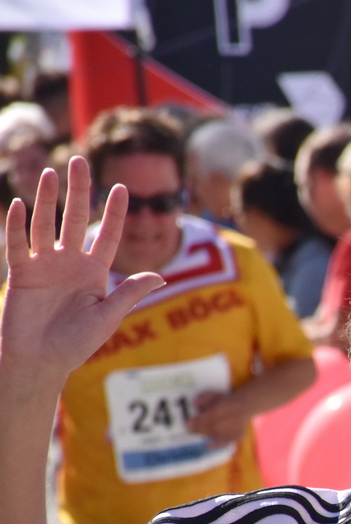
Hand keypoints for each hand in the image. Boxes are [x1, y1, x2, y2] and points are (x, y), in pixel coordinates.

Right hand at [2, 159, 163, 377]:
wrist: (41, 361)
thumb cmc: (77, 344)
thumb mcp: (109, 317)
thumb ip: (129, 293)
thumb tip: (160, 276)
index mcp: (95, 272)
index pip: (108, 236)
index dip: (115, 213)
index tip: (123, 188)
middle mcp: (70, 263)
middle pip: (76, 220)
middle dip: (79, 192)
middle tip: (81, 162)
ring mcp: (45, 265)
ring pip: (46, 225)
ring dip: (47, 199)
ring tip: (51, 172)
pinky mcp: (22, 273)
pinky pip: (18, 245)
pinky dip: (18, 226)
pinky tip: (19, 204)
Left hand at [186, 390, 249, 443]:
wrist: (246, 405)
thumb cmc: (226, 400)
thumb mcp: (214, 394)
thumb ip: (204, 398)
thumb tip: (194, 405)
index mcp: (229, 406)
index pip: (212, 415)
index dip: (200, 420)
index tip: (188, 423)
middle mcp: (235, 418)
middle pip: (215, 427)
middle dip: (200, 429)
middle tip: (189, 430)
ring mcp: (237, 428)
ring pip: (219, 434)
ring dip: (205, 434)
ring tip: (195, 433)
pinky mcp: (238, 435)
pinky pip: (227, 441)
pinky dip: (217, 445)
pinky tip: (208, 446)